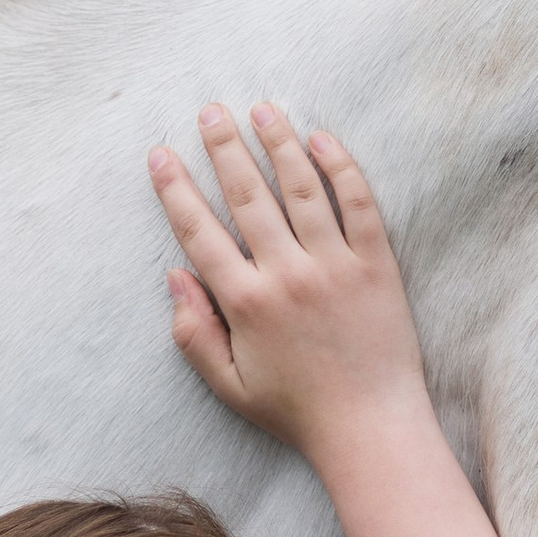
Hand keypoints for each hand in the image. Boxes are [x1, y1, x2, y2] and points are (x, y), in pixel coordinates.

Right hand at [148, 104, 429, 468]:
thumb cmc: (297, 410)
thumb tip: (174, 276)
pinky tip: (323, 138)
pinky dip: (341, 167)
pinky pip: (359, 203)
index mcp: (246, 304)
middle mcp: (288, 275)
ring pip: (303, 188)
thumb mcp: (229, 385)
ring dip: (279, 143)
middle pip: (249, 196)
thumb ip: (194, 333)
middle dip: (224, 148)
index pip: (200, 232)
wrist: (371, 428)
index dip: (175, 189)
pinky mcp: (377, 265)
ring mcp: (335, 266)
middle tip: (210, 111)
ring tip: (262, 109)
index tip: (161, 154)